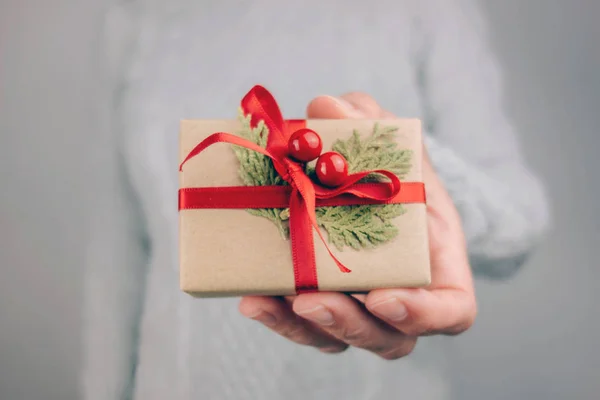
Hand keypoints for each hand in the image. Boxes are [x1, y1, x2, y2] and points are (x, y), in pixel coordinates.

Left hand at [239, 93, 475, 358]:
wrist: (377, 188)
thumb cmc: (399, 172)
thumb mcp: (394, 143)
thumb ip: (371, 124)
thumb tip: (325, 107)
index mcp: (437, 266)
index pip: (452, 311)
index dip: (424, 315)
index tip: (385, 298)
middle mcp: (403, 299)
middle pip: (387, 339)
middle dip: (348, 324)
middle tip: (310, 301)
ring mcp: (361, 309)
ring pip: (337, 339)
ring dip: (299, 327)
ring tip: (263, 300)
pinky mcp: (323, 305)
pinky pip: (302, 324)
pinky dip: (276, 314)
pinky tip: (250, 295)